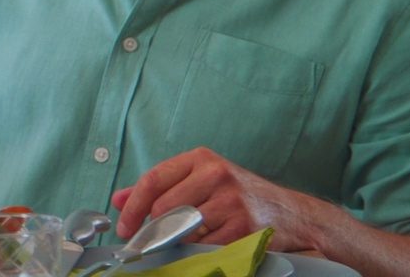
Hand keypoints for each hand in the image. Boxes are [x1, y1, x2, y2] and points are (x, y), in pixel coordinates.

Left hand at [111, 147, 322, 253]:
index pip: (153, 179)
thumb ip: (160, 188)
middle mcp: (216, 174)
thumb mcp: (199, 181)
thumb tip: (119, 199)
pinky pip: (204, 246)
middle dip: (152, 228)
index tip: (124, 227)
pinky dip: (196, 251)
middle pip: (164, 206)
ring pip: (182, 227)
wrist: (290, 213)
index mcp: (201, 159)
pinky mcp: (243, 227)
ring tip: (177, 244)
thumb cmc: (237, 196)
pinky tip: (202, 248)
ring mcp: (231, 201)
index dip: (132, 206)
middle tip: (148, 241)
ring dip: (173, 241)